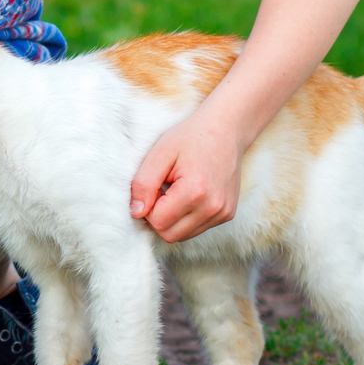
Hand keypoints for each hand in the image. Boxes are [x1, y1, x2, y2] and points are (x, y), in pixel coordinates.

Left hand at [129, 113, 243, 242]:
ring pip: (183, 235)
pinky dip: (186, 217)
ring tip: (177, 191)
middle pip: (170, 235)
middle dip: (159, 216)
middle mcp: (213, 207)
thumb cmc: (191, 137)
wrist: (226, 129)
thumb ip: (143, 184)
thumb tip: (136, 212)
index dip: (149, 206)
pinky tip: (190, 195)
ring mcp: (223, 213)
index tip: (156, 185)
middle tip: (163, 189)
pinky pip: (197, 229)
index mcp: (196, 191)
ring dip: (173, 219)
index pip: (158, 221)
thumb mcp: (160, 153)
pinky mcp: (227, 215)